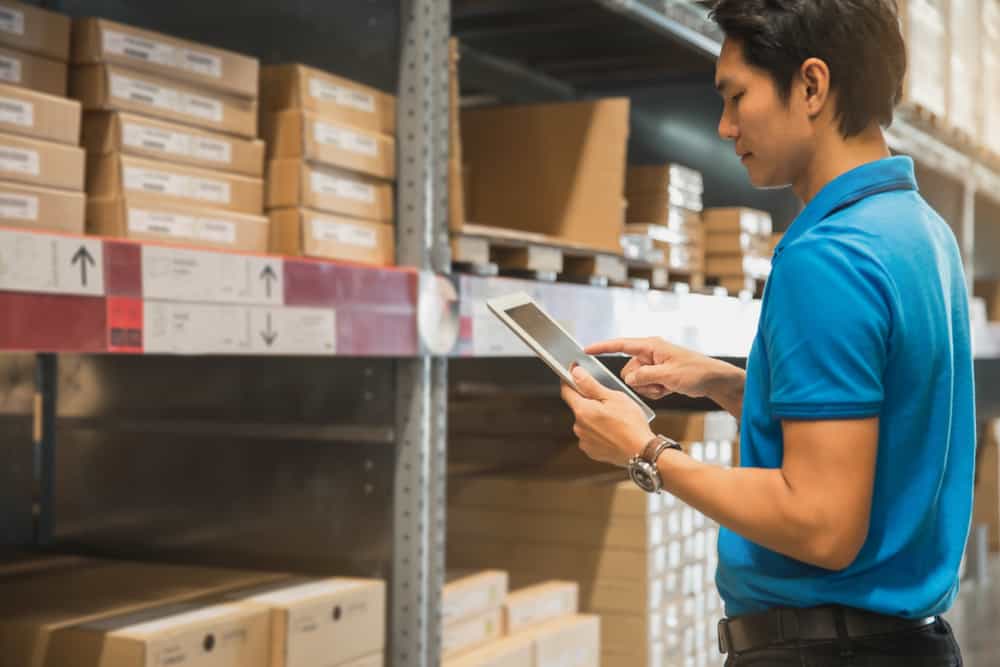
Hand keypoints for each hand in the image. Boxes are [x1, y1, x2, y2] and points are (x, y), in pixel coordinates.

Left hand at [560, 365, 653, 466]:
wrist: (642, 452)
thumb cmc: (631, 425)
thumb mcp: (613, 397)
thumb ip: (590, 385)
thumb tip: (576, 373)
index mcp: (582, 411)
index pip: (566, 391)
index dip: (570, 380)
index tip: (575, 374)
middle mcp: (579, 427)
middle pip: (578, 407)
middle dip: (589, 402)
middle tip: (608, 401)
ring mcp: (584, 440)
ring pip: (586, 422)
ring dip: (595, 418)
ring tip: (614, 419)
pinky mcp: (591, 451)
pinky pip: (591, 436)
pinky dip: (599, 432)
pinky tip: (613, 431)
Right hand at [585, 337, 720, 399]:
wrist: (713, 380)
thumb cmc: (695, 372)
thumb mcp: (669, 375)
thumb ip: (645, 376)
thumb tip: (629, 379)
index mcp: (651, 346)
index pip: (620, 345)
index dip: (602, 347)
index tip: (586, 350)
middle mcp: (650, 353)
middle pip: (628, 370)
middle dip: (639, 381)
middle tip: (659, 384)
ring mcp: (654, 364)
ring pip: (636, 381)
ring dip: (649, 388)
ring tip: (666, 387)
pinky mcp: (658, 375)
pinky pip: (646, 386)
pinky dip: (655, 391)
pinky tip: (668, 390)